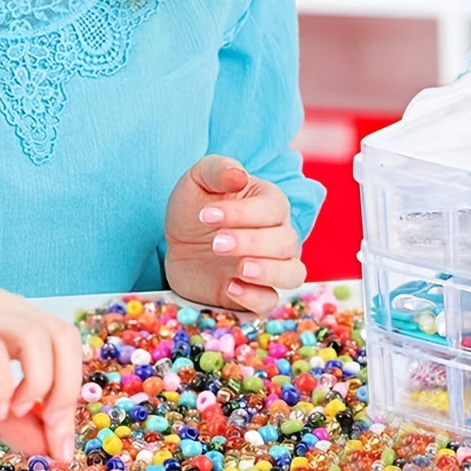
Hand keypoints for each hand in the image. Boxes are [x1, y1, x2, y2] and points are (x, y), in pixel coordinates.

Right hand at [0, 286, 82, 459]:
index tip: (61, 440)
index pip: (67, 343)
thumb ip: (14, 418)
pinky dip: (2, 385)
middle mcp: (6, 308)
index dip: (72, 390)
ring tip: (15, 414)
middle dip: (66, 388)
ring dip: (39, 383)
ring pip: (37, 336)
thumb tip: (49, 448)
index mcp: (17, 318)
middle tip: (50, 429)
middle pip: (63, 336)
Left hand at [165, 155, 304, 313]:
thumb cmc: (195, 207)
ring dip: (269, 272)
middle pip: (286, 242)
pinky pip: (270, 301)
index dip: (242, 213)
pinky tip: (229, 286)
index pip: (273, 208)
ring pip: (293, 273)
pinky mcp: (256, 295)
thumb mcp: (198, 180)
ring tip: (239, 268)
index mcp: (270, 203)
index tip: (206, 215)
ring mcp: (271, 267)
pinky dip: (254, 297)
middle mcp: (279, 235)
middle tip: (215, 243)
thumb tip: (240, 175)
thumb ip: (219, 169)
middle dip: (252, 243)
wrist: (178, 245)